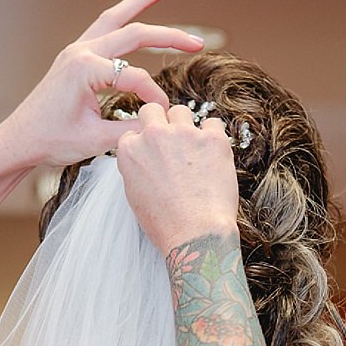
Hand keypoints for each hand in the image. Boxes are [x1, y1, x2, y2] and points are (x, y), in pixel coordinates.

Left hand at [0, 0, 207, 171]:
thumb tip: (161, 121)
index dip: (154, 98)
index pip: (136, 77)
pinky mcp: (74, 57)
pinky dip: (122, 17)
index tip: (161, 118)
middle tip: (197, 42)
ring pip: (115, 18)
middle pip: (133, 34)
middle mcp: (79, 52)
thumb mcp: (97, 140)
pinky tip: (135, 12)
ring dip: (140, 2)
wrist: (19, 140)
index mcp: (84, 69)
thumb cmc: (50, 140)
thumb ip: (133, 128)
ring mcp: (75, 50)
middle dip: (168, 35)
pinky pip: (103, 28)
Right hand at [115, 103, 240, 253]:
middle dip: (161, 122)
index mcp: (130, 150)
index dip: (146, 142)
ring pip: (182, 111)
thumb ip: (137, 169)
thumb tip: (146, 159)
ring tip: (195, 148)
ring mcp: (184, 134)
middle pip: (153, 110)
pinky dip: (214, 135)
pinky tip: (214, 152)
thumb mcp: (136, 195)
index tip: (157, 154)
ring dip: (187, 125)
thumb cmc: (166, 223)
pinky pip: (214, 123)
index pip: (134, 132)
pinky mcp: (212, 139)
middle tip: (173, 142)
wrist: (196, 234)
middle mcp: (154, 136)